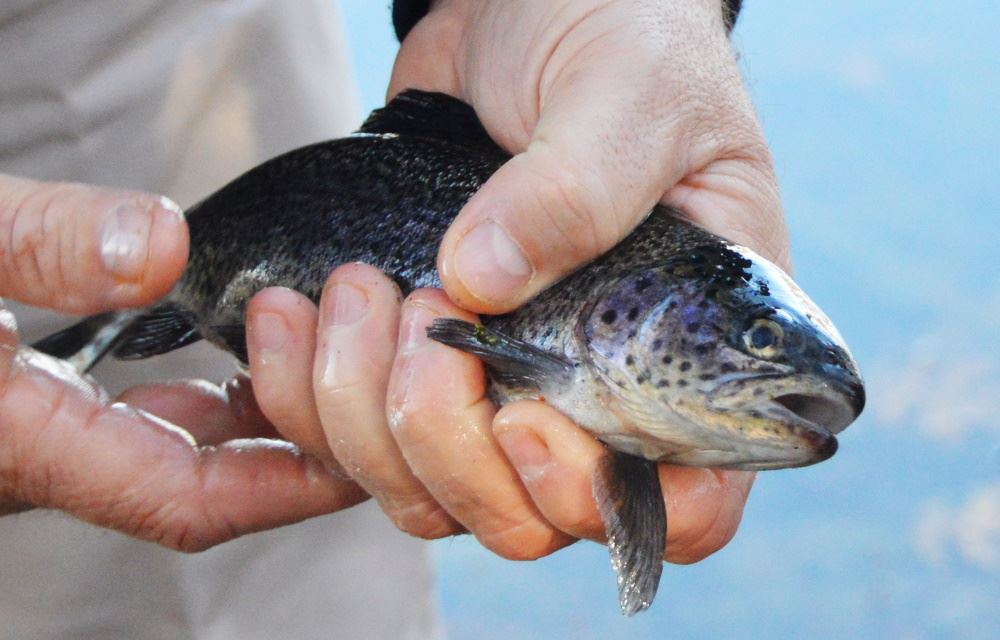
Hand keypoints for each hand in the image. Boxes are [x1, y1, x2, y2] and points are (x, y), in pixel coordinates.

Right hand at [0, 174, 364, 549]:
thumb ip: (42, 245)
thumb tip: (165, 248)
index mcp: (21, 440)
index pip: (190, 497)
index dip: (291, 484)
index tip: (368, 455)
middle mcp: (38, 457)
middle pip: (202, 484)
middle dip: (296, 444)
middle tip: (372, 385)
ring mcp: (40, 435)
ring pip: (176, 454)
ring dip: (258, 418)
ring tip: (330, 354)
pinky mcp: (35, 407)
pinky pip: (143, 424)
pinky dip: (209, 398)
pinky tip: (249, 350)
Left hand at [245, 0, 778, 562]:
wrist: (535, 7)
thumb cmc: (626, 39)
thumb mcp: (630, 96)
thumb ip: (579, 187)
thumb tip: (482, 283)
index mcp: (690, 353)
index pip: (687, 502)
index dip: (606, 501)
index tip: (529, 417)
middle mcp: (600, 391)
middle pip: (526, 520)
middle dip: (450, 446)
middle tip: (424, 317)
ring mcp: (505, 382)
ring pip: (427, 494)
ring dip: (366, 419)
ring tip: (354, 290)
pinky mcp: (420, 359)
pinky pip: (353, 440)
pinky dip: (307, 398)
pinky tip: (292, 316)